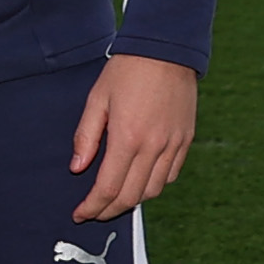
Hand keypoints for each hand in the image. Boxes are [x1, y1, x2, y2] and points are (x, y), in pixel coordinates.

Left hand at [68, 55, 199, 221]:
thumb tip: (77, 168)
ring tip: (114, 200)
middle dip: (109, 210)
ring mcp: (174, 145)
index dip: (92, 206)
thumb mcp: (96, 100)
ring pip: (154, 190)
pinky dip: (153, 185)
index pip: (108, 187)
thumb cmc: (126, 71)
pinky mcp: (186, 140)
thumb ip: (86, 137)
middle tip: (94, 212)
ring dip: (132, 201)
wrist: (166, 50)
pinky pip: (170, 175)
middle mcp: (154, 147)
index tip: (80, 213)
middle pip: (131, 196)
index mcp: (128, 138)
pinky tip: (139, 182)